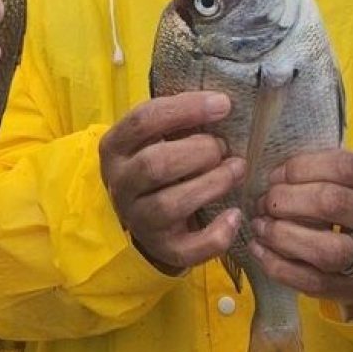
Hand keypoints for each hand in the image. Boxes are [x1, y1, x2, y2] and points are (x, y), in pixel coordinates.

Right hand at [99, 92, 244, 274]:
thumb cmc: (158, 161)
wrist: (143, 212)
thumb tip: (222, 102)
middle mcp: (120, 184)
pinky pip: (187, 249)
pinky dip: (216, 234)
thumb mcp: (156, 136)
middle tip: (224, 147)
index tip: (224, 104)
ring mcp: (139, 219)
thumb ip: (179, 119)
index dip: (187, 109)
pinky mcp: (162, 248)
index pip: (144, 120)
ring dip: (213, 184)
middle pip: (155, 164)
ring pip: (170, 205)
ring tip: (237, 169)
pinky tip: (234, 215)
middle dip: (199, 151)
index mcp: (115, 147)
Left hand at [250, 149, 352, 319]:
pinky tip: (260, 249)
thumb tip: (275, 177)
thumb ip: (329, 172)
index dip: (302, 167)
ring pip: (323, 249)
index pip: (345, 167)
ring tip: (260, 224)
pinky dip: (277, 265)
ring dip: (280, 233)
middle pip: (331, 203)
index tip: (277, 174)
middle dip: (286, 199)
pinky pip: (311, 282)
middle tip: (265, 200)